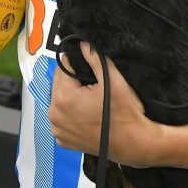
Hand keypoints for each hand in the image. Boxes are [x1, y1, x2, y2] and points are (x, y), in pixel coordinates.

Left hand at [49, 42, 157, 166]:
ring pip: (58, 102)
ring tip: (89, 97)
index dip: (75, 61)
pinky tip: (85, 113)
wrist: (133, 143)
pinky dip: (69, 114)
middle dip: (71, 79)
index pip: (63, 68)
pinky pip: (61, 119)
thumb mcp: (112, 81)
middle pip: (58, 85)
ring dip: (69, 96)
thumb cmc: (124, 112)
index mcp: (64, 97)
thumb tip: (83, 45)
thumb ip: (95, 59)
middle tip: (91, 81)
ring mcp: (58, 130)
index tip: (86, 61)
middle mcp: (55, 115)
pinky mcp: (63, 140)